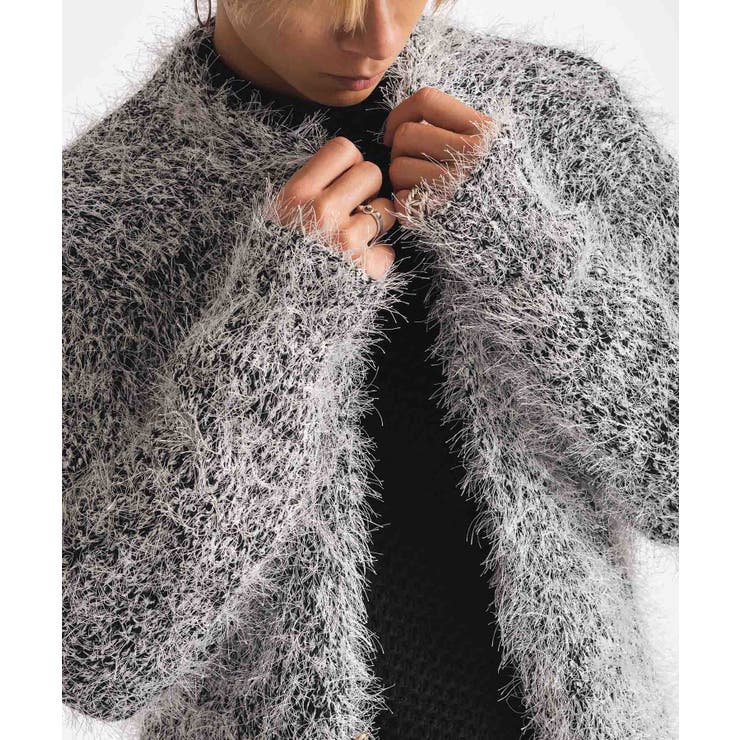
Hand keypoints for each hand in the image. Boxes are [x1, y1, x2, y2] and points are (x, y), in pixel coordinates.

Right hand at [274, 137, 396, 279]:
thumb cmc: (272, 263)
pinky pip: (387, 252)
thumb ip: (304, 192)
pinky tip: (357, 268)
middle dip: (367, 191)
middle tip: (353, 211)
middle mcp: (322, 212)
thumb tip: (341, 170)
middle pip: (371, 173)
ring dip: (375, 225)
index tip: (344, 181)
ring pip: (385, 211)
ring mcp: (345, 240)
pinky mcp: (363, 268)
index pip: (344, 149)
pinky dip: (376, 261)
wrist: (268, 311)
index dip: (350, 164)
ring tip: (355, 241)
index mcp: (297, 194)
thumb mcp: (275, 217)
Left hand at [383, 87, 495, 225]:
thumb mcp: (494, 146)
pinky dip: (404, 204)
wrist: (515, 230)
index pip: (427, 100)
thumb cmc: (496, 187)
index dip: (401, 113)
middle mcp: (473, 154)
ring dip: (400, 180)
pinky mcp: (441, 213)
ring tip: (418, 187)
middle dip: (399, 151)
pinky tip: (420, 206)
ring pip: (398, 168)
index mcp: (484, 130)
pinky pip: (401, 199)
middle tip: (411, 165)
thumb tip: (409, 118)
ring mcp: (457, 185)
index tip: (396, 131)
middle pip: (405, 135)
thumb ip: (460, 127)